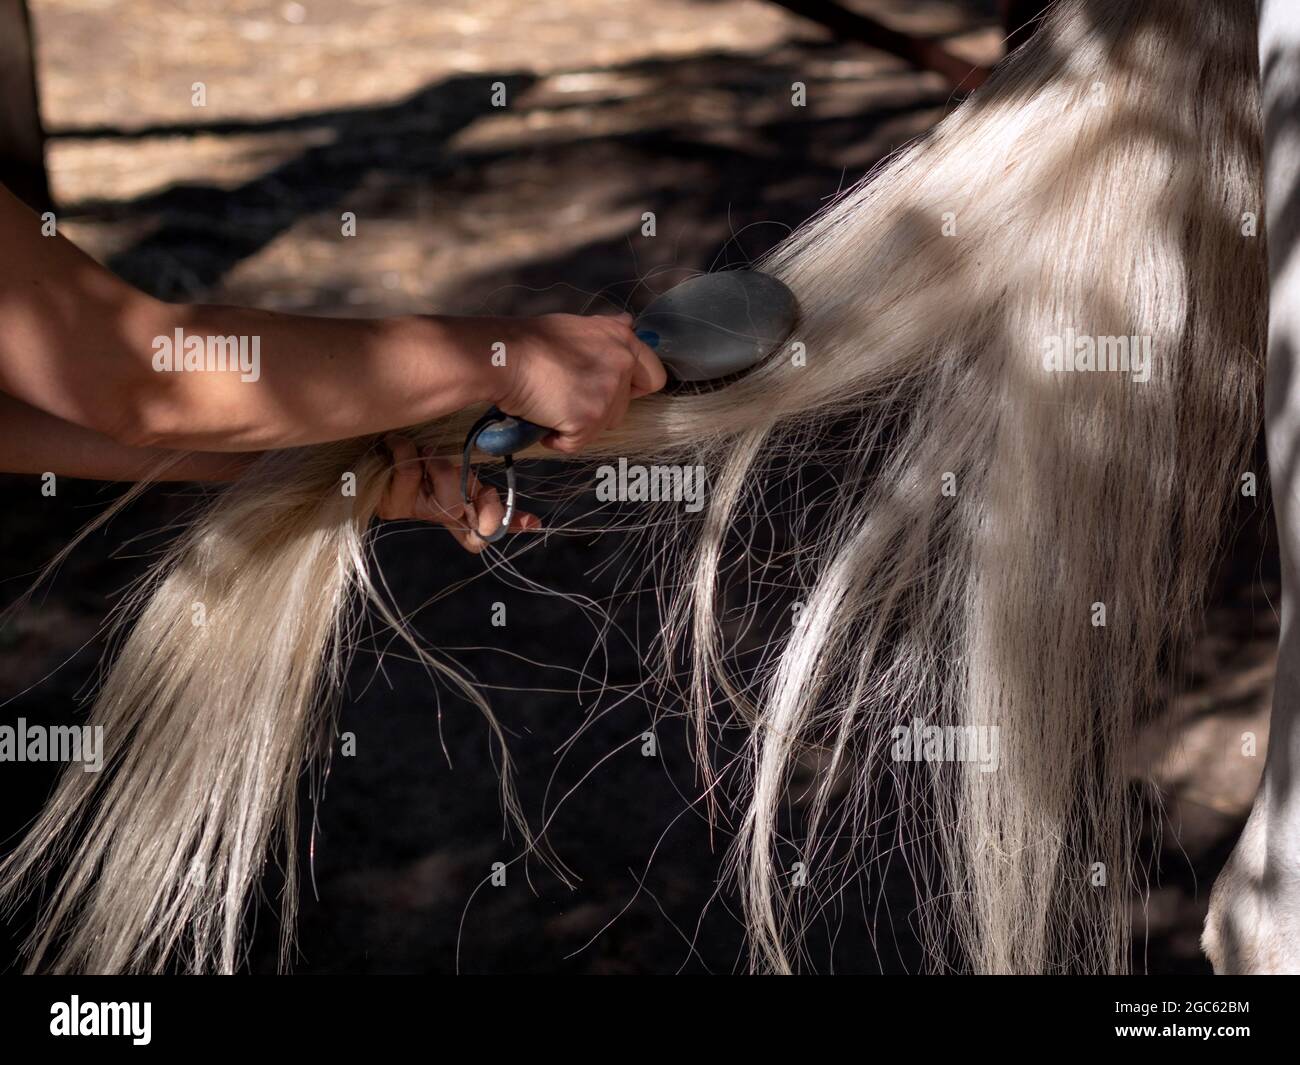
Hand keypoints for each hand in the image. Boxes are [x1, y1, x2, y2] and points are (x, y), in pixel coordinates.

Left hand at [378, 434, 538, 553]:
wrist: (366, 452)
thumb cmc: (412, 456)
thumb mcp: (452, 465)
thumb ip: (476, 482)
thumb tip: (531, 518)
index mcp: (457, 504)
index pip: (489, 523)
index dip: (507, 523)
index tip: (532, 521)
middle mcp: (438, 514)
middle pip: (462, 508)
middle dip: (452, 476)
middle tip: (436, 460)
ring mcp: (414, 513)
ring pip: (442, 488)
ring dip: (431, 462)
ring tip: (416, 451)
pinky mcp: (390, 507)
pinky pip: (408, 472)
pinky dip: (403, 451)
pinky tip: (393, 445)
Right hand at [488, 312, 666, 453]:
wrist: (502, 356)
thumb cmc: (532, 341)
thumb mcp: (578, 325)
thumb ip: (607, 331)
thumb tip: (629, 322)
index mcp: (623, 341)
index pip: (654, 377)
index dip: (633, 389)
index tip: (608, 390)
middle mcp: (621, 364)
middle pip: (624, 408)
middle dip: (597, 408)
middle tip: (566, 394)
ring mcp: (607, 394)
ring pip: (602, 427)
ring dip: (578, 423)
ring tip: (550, 403)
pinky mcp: (588, 419)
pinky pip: (576, 442)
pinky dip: (557, 438)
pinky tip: (541, 417)